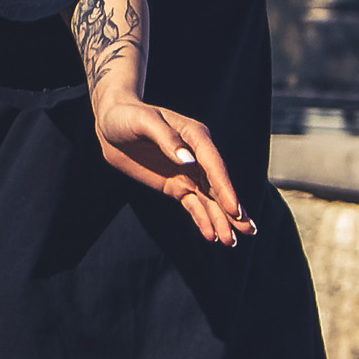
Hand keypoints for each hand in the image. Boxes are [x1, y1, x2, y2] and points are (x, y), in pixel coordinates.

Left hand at [90, 94, 254, 248]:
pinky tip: (211, 236)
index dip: (225, 188)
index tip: (234, 209)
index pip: (214, 166)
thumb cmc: (128, 116)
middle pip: (218, 186)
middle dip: (231, 210)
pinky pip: (193, 204)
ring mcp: (188, 172)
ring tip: (231, 242)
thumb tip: (188, 161)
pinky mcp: (176, 185)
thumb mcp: (145, 123)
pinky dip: (202, 219)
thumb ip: (167, 140)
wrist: (111, 123)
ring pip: (209, 199)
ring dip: (220, 220)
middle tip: (248, 231)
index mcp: (196, 136)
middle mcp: (197, 155)